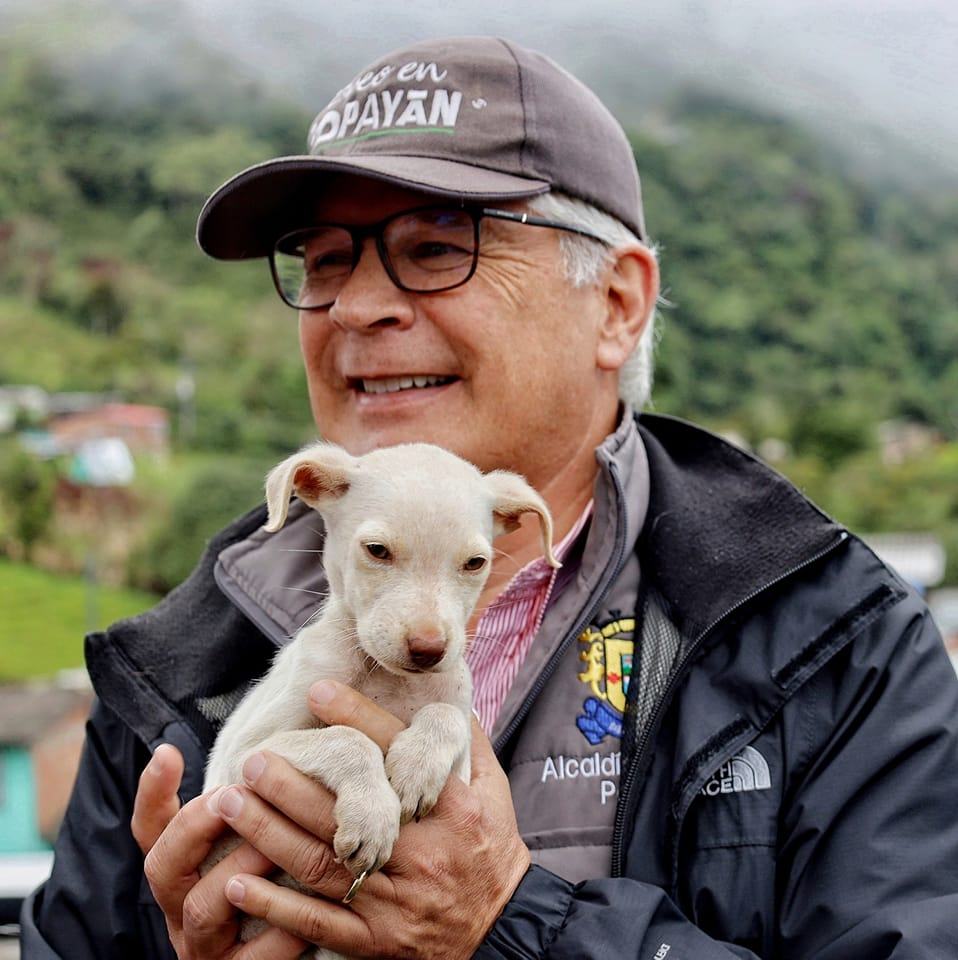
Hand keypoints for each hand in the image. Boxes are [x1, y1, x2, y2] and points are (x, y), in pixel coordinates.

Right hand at [131, 742, 307, 958]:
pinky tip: (303, 915)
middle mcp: (181, 908)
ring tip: (275, 848)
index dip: (152, 793)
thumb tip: (266, 751)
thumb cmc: (278, 877)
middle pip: (162, 866)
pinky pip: (251, 958)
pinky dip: (278, 932)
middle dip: (196, 827)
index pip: (150, 829)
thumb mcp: (252, 839)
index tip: (168, 753)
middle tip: (233, 797)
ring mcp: (205, 945)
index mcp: (181, 870)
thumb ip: (248, 805)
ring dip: (240, 870)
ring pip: (202, 907)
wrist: (286, 950)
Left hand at [216, 680, 530, 958]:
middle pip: (346, 813)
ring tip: (229, 802)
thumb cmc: (491, 848)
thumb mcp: (493, 789)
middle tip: (253, 757)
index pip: (400, 754)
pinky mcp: (375, 942)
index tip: (318, 691)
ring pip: (321, 863)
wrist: (502, 932)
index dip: (358, 719)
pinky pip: (317, 923)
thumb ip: (466, 740)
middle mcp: (421, 853)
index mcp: (452, 809)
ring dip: (268, 832)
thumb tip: (442, 688)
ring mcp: (394, 902)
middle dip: (292, 785)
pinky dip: (275, 905)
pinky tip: (238, 880)